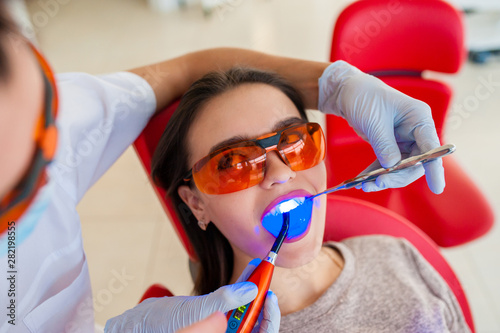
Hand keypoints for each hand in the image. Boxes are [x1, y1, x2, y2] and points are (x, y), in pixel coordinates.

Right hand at [104, 259, 279, 332]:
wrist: (136, 324)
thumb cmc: (156, 326)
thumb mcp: (191, 311)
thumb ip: (222, 300)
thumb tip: (250, 289)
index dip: (268, 319)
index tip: (269, 296)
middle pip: (254, 323)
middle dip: (262, 299)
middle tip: (265, 275)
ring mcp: (222, 330)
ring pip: (246, 312)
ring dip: (254, 290)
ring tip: (259, 268)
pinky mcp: (215, 319)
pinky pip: (234, 305)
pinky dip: (241, 288)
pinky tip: (248, 273)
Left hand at [318, 61, 444, 193]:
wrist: (348, 92)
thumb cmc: (364, 98)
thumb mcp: (374, 122)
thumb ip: (385, 146)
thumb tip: (392, 168)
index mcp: (419, 119)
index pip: (432, 148)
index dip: (435, 169)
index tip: (436, 188)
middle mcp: (416, 131)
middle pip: (416, 163)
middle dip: (397, 176)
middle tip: (377, 183)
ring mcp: (403, 139)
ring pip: (401, 168)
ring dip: (384, 178)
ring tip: (364, 185)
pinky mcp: (390, 145)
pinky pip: (387, 165)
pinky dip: (375, 173)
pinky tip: (362, 180)